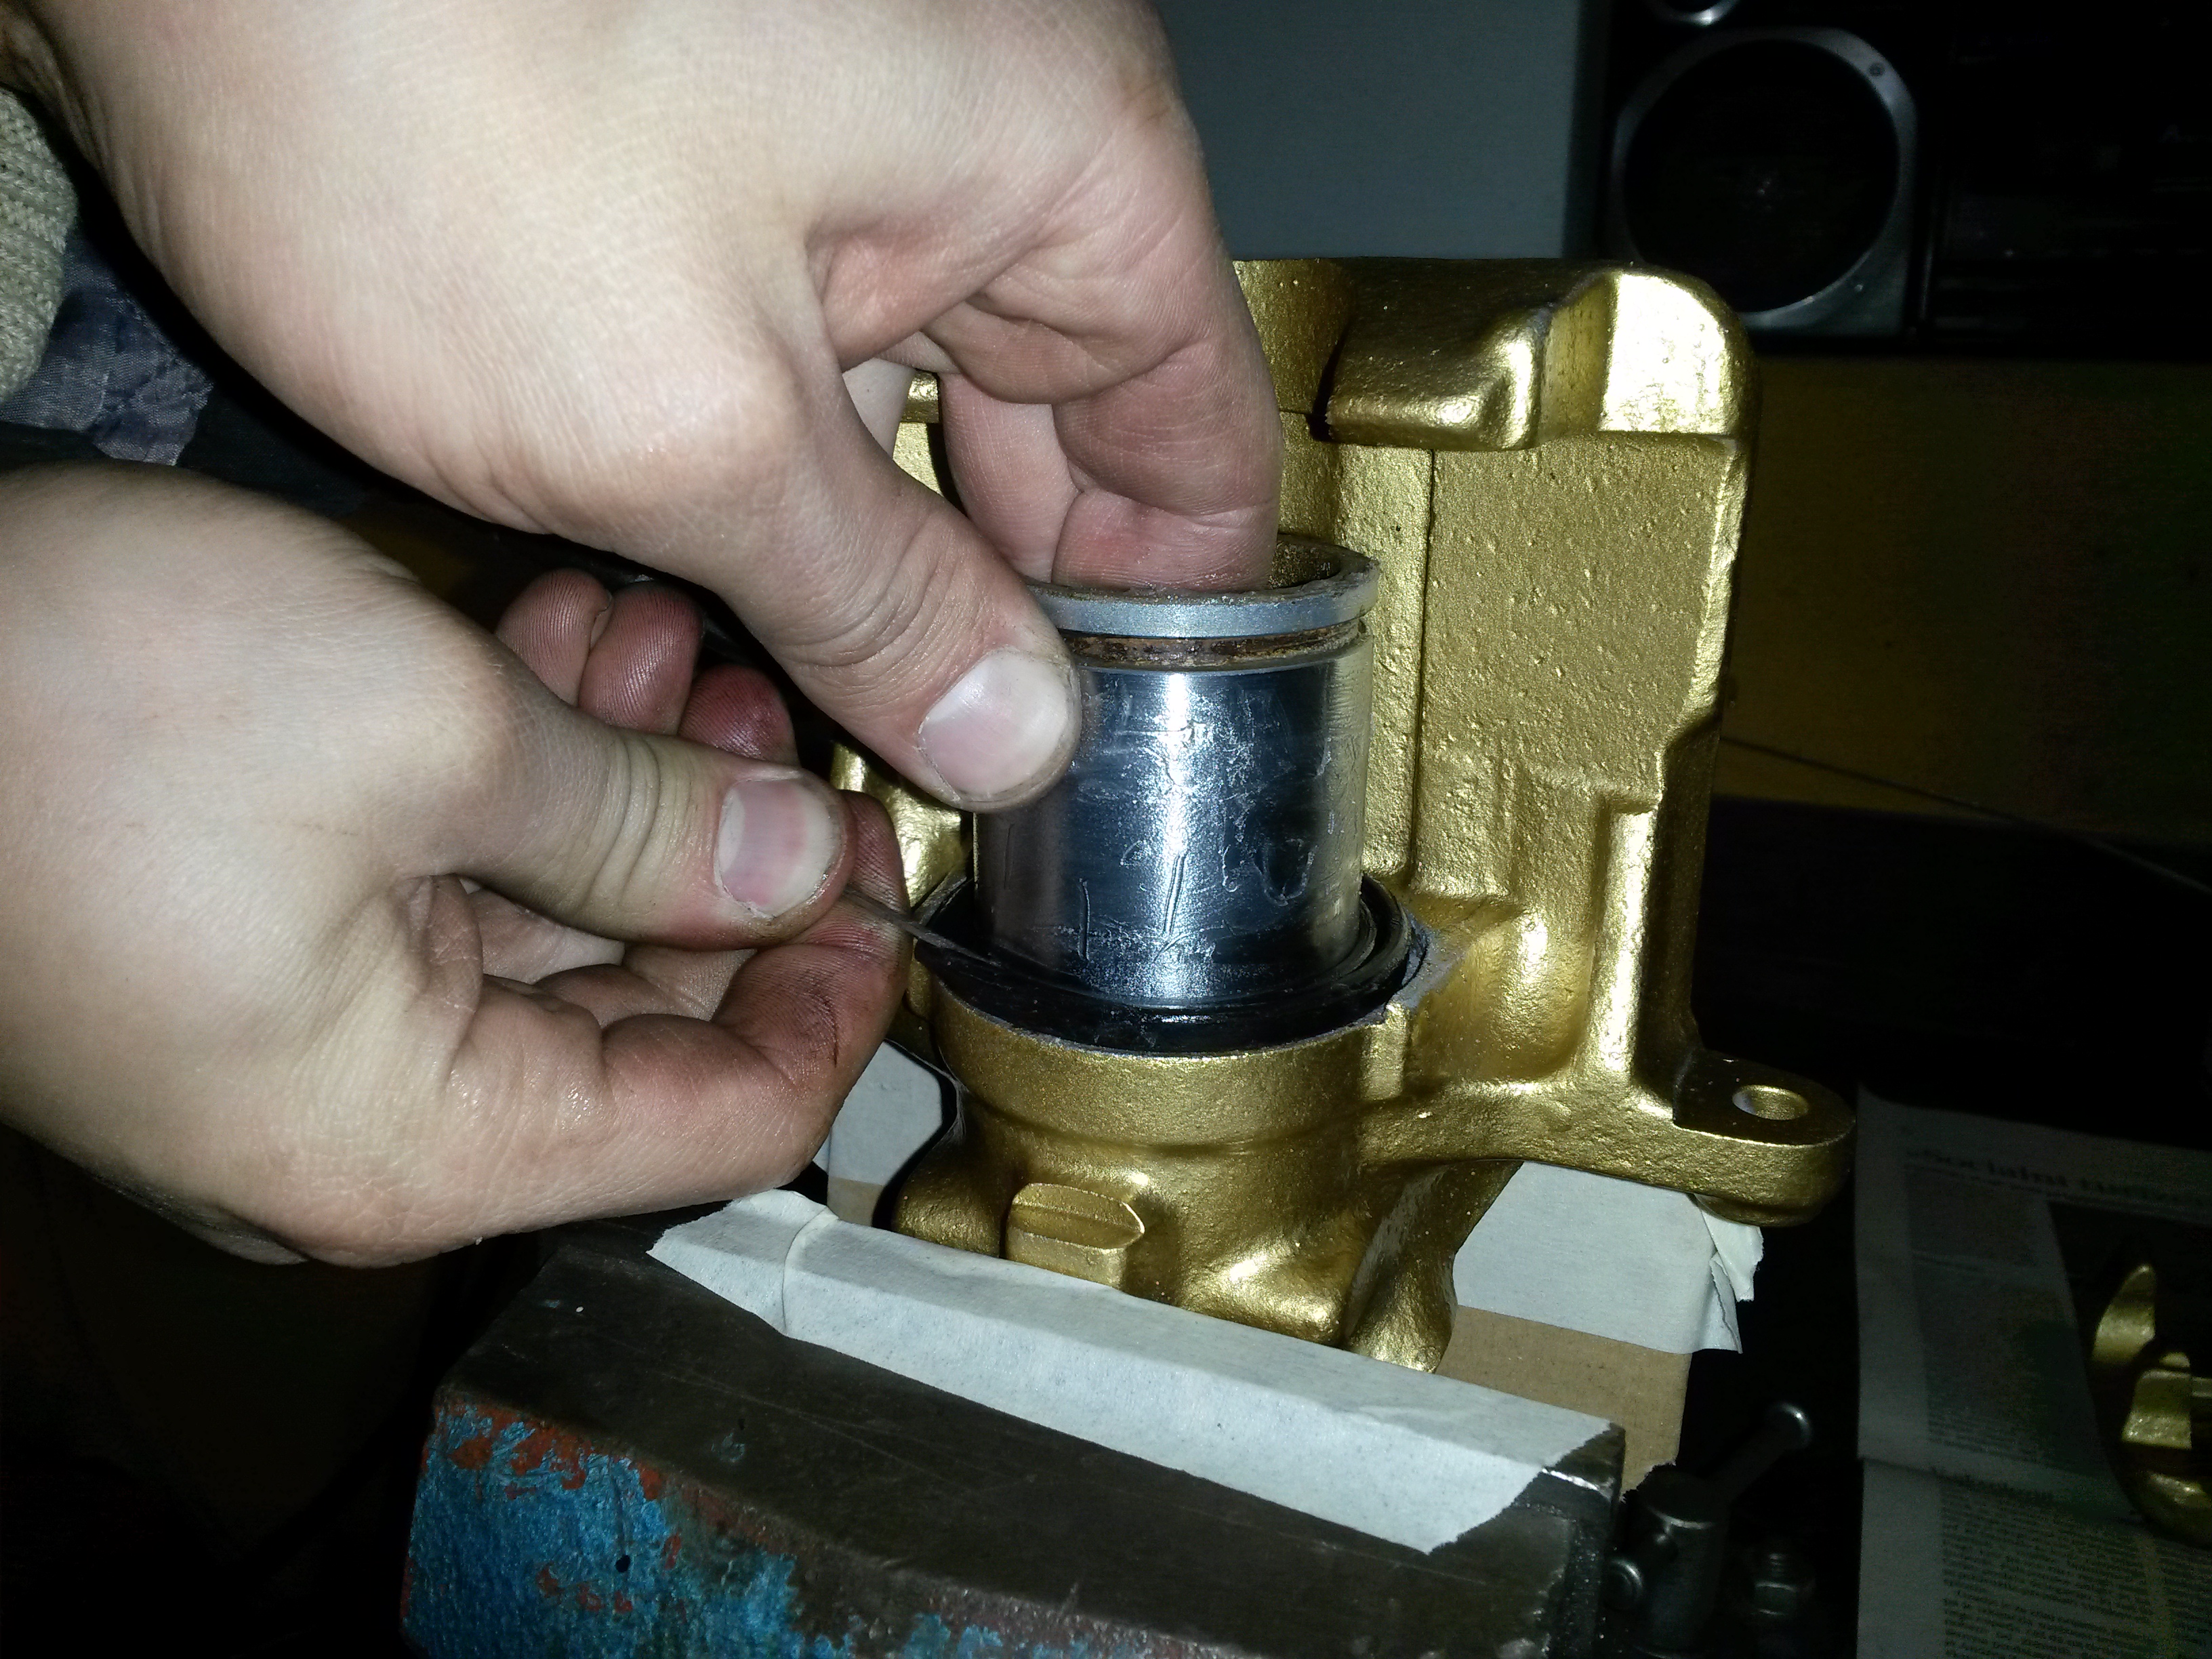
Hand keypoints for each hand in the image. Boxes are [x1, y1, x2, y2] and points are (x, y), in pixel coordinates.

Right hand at [0, 464, 905, 1263]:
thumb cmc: (88, 711)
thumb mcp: (426, 738)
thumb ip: (648, 821)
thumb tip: (806, 865)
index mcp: (421, 1146)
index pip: (722, 1125)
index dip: (831, 999)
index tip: (885, 867)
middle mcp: (369, 1125)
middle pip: (645, 1019)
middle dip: (728, 853)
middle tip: (785, 708)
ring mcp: (306, 1034)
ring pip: (552, 925)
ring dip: (633, 781)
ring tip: (680, 633)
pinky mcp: (259, 940)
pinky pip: (447, 878)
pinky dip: (525, 768)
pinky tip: (578, 639)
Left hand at [3, 0, 1280, 807]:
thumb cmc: (421, 80)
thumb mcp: (691, 425)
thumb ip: (881, 602)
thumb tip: (1010, 729)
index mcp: (1053, 167)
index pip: (1197, 439)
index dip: (1163, 624)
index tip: (1101, 770)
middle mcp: (966, 147)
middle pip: (1056, 442)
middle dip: (987, 623)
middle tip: (927, 784)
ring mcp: (828, 154)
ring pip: (906, 424)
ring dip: (853, 575)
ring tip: (798, 721)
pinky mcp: (699, 177)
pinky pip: (785, 369)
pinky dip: (755, 490)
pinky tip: (702, 608)